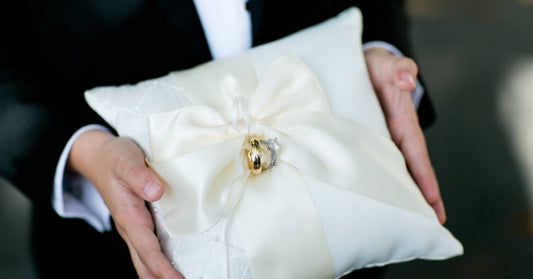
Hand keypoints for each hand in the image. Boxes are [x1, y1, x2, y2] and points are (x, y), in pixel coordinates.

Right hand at [68, 129, 183, 278]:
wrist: (99, 157)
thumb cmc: (114, 158)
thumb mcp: (126, 161)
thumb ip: (140, 176)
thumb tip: (156, 192)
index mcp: (129, 216)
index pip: (147, 249)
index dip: (162, 267)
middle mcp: (131, 227)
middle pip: (144, 264)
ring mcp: (134, 227)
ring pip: (145, 259)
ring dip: (159, 274)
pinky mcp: (140, 222)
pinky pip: (150, 248)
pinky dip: (160, 262)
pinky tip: (172, 266)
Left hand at [364, 47, 445, 223]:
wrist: (357, 63)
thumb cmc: (376, 65)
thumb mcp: (387, 63)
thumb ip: (399, 67)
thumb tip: (407, 78)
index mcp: (401, 122)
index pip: (416, 157)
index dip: (425, 182)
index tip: (433, 207)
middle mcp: (392, 135)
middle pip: (407, 172)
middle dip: (417, 199)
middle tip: (425, 227)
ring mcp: (378, 138)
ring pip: (389, 171)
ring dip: (396, 194)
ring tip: (398, 222)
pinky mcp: (362, 138)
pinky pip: (370, 162)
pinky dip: (374, 180)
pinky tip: (369, 198)